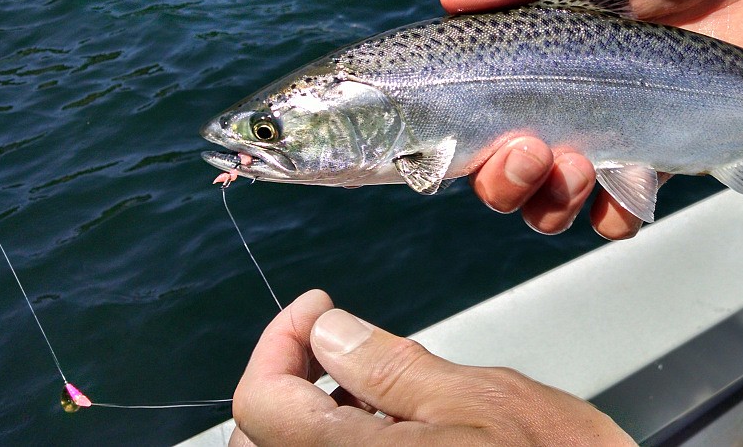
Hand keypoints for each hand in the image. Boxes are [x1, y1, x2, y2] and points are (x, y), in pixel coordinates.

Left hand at [231, 290, 632, 446]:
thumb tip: (330, 334)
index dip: (280, 342)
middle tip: (336, 337)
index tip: (317, 309)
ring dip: (317, 413)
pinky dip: (347, 439)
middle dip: (291, 377)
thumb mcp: (481, 397)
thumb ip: (390, 366)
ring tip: (376, 380)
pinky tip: (393, 421)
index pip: (261, 404)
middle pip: (265, 440)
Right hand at [441, 0, 742, 237]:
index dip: (449, 132)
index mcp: (529, 48)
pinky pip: (620, 211)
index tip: (461, 132)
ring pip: (548, 203)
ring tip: (578, 165)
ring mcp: (604, 134)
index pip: (468, 105)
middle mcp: (556, 100)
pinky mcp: (656, 157)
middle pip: (498, 172)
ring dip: (550, 200)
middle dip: (501, 179)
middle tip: (531, 149)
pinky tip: (633, 183)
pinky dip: (616, 213)